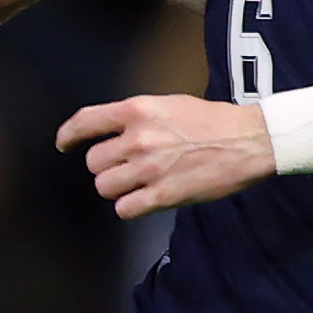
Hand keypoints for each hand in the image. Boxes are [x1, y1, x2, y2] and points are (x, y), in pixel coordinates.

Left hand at [58, 92, 275, 215]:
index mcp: (137, 110)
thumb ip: (138, 117)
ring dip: (118, 188)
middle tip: (127, 167)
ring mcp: (149, 168)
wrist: (249, 140)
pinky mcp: (163, 195)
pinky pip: (125, 208)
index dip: (68, 135)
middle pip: (94, 163)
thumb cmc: (213, 121)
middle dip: (107, 167)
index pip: (86, 122)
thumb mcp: (169, 104)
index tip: (64, 145)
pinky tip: (145, 200)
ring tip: (138, 184)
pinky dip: (131, 207)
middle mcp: (138, 138)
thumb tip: (113, 133)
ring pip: (105, 187)